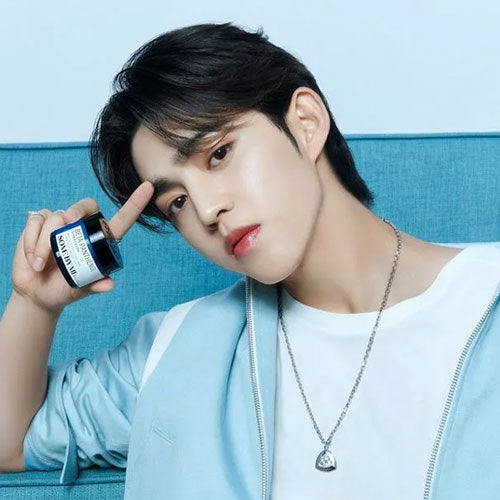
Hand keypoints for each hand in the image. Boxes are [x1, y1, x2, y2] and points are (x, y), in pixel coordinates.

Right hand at [11, 181, 153, 313]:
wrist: (36, 293)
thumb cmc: (64, 289)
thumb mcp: (81, 289)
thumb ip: (95, 285)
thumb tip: (109, 284)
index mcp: (100, 240)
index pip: (121, 219)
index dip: (135, 203)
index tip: (149, 187)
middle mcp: (82, 228)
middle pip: (88, 205)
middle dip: (77, 210)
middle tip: (68, 222)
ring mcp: (60, 223)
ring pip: (57, 217)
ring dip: (45, 244)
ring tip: (41, 265)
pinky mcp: (39, 222)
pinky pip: (36, 221)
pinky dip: (32, 241)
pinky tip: (33, 259)